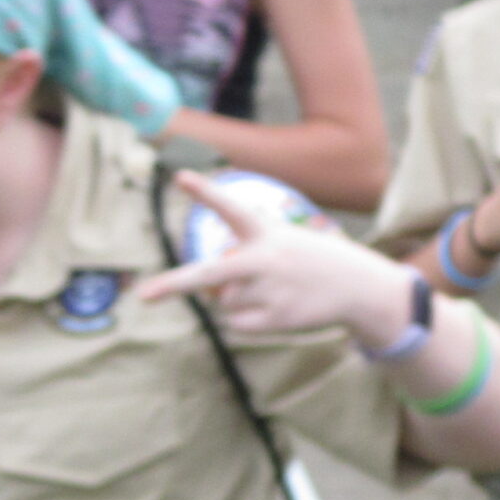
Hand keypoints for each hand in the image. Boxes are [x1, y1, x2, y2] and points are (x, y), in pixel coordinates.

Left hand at [137, 172, 405, 344]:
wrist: (357, 286)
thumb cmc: (308, 260)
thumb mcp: (281, 243)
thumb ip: (242, 262)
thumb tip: (212, 296)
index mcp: (266, 233)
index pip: (231, 208)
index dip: (205, 192)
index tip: (179, 176)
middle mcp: (266, 261)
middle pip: (210, 275)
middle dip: (175, 284)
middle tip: (142, 295)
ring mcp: (272, 292)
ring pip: (223, 302)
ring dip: (234, 298)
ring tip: (269, 289)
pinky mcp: (278, 319)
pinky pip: (235, 323)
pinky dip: (244, 319)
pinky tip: (273, 307)